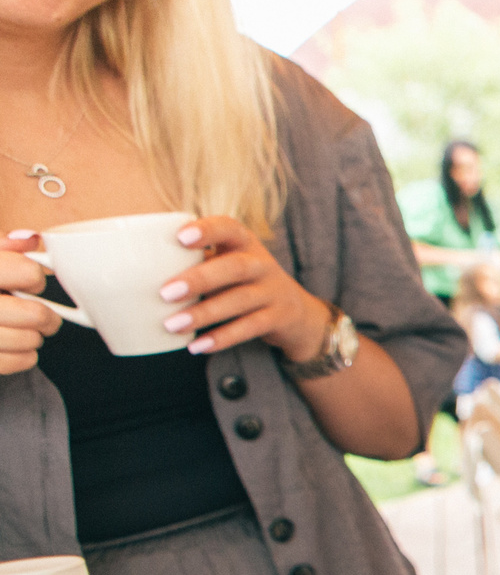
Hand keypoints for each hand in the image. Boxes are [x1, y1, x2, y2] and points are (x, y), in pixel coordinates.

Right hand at [0, 233, 57, 375]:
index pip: (26, 272)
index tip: (30, 281)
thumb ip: (1, 247)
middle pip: (33, 313)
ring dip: (34, 336)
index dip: (34, 277)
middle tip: (44, 316)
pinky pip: (15, 361)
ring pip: (27, 339)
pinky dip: (24, 356)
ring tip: (27, 330)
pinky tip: (16, 346)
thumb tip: (30, 239)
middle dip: (45, 315)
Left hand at [162, 215, 331, 361]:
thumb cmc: (242, 282)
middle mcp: (262, 264)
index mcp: (244, 243)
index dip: (207, 230)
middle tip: (166, 293)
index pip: (229, 228)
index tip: (180, 237)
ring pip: (240, 300)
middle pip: (235, 267)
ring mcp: (273, 291)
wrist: (294, 312)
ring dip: (204, 313)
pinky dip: (222, 338)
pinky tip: (197, 346)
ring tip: (172, 325)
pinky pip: (250, 328)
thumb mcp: (225, 263)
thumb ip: (192, 260)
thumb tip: (128, 269)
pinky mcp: (278, 318)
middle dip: (200, 279)